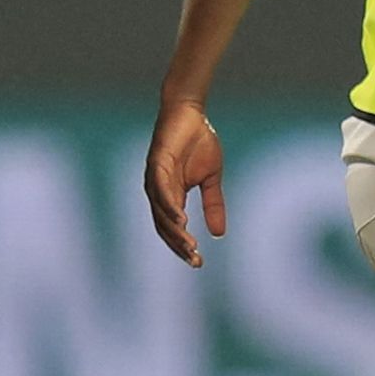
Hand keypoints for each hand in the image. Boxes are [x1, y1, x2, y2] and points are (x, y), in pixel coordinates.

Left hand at [143, 98, 225, 267]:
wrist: (191, 113)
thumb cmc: (199, 142)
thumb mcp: (211, 178)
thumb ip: (213, 204)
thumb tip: (219, 234)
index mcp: (170, 196)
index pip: (174, 228)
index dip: (183, 246)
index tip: (198, 262)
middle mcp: (158, 191)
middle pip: (165, 226)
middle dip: (179, 245)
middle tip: (194, 260)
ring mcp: (155, 178)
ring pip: (161, 212)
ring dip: (174, 230)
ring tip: (189, 245)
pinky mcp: (156, 163)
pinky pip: (160, 190)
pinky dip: (169, 206)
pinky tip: (181, 219)